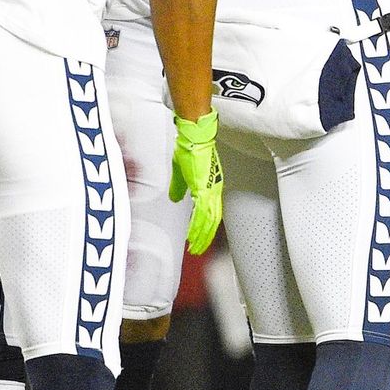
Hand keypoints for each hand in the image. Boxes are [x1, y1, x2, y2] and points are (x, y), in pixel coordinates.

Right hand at [169, 110, 223, 252]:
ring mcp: (211, 191)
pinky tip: (192, 236)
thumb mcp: (182, 173)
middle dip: (205, 237)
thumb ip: (179, 187)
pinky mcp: (204, 190)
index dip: (206, 227)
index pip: (212, 213)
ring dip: (201, 236)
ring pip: (209, 221)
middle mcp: (214, 191)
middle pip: (213, 221)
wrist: (194, 139)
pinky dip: (197, 227)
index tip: (199, 238)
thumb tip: (175, 198)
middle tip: (198, 250)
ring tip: (194, 247)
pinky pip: (202, 214)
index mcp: (211, 187)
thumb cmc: (190, 150)